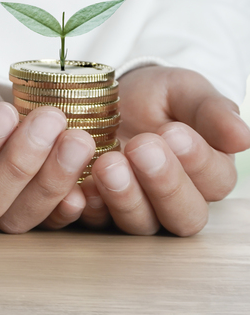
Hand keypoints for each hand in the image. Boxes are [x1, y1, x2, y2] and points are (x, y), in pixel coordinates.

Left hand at [79, 66, 249, 235]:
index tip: (172, 132)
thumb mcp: (183, 90)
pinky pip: (93, 221)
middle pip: (183, 216)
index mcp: (207, 173)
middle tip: (141, 148)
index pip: (214, 182)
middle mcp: (174, 200)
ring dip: (125, 197)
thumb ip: (211, 111)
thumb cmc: (155, 96)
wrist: (104, 95)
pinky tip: (80, 187)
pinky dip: (87, 206)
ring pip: (140, 224)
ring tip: (108, 164)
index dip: (196, 161)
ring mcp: (134, 209)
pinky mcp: (95, 210)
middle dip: (163, 184)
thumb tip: (244, 137)